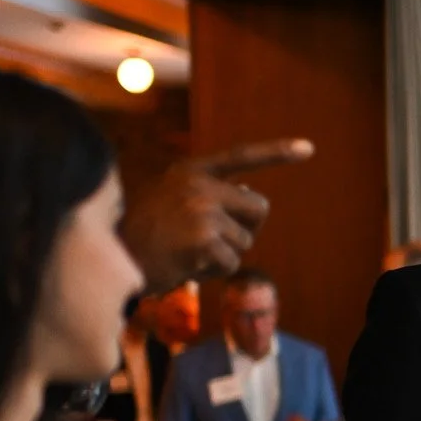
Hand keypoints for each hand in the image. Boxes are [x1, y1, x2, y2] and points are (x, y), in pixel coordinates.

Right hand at [122, 138, 314, 292]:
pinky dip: (214, 271)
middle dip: (245, 228)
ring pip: (246, 241)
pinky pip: (231, 263)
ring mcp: (202, 210)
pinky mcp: (204, 239)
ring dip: (224, 254)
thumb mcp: (173, 200)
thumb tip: (252, 196)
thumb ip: (209, 195)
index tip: (309, 148)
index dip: (277, 152)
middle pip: (259, 208)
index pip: (241, 156)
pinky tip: (187, 266)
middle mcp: (199, 185)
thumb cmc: (144, 234)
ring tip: (188, 252)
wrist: (111, 257)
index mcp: (191, 171)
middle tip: (210, 239)